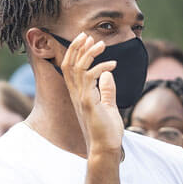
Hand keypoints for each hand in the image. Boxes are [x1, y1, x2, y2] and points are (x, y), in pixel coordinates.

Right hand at [59, 32, 122, 155]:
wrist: (106, 148)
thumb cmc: (106, 130)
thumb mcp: (108, 106)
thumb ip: (107, 90)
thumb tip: (109, 74)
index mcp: (79, 94)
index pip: (71, 68)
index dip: (76, 52)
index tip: (87, 40)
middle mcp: (76, 94)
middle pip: (69, 64)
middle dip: (77, 47)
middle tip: (88, 35)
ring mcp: (81, 98)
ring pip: (76, 69)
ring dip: (88, 54)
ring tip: (101, 44)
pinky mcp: (88, 103)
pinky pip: (89, 79)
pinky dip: (100, 68)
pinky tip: (113, 65)